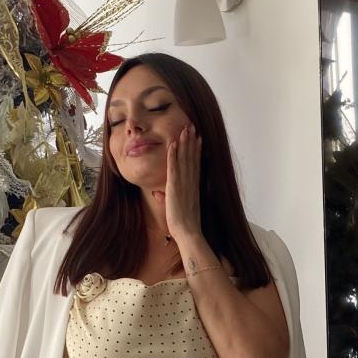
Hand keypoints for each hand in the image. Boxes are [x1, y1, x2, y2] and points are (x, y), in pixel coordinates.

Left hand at [164, 122, 201, 240]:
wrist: (188, 232)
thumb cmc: (183, 225)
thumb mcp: (175, 209)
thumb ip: (167, 198)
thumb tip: (158, 195)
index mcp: (193, 186)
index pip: (195, 164)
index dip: (196, 150)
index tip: (198, 138)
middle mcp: (191, 182)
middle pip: (192, 157)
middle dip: (192, 141)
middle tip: (193, 126)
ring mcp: (184, 183)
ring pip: (184, 159)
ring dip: (184, 143)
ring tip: (185, 128)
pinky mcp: (175, 186)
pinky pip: (174, 167)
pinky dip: (174, 155)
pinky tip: (173, 144)